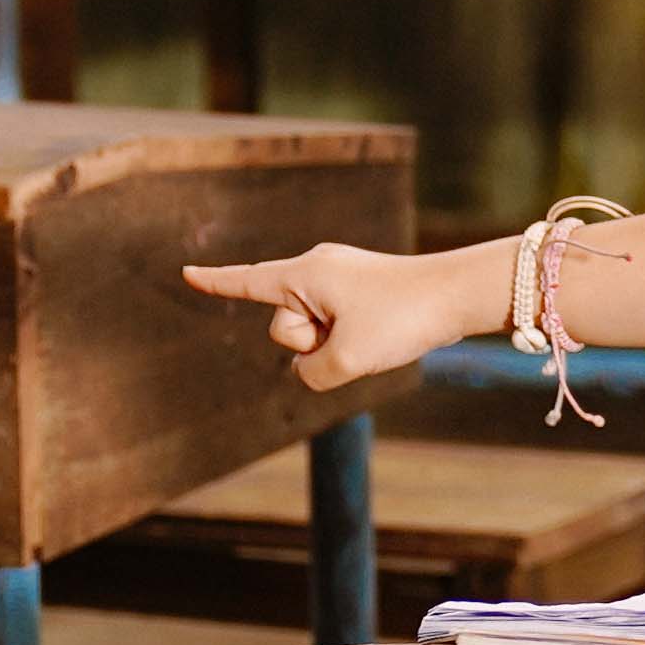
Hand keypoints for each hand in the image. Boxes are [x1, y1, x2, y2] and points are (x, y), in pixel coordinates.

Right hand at [182, 240, 494, 391]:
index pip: (248, 282)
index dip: (215, 283)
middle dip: (309, 344)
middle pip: (285, 327)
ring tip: (375, 332)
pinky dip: (349, 342)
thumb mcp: (347, 360)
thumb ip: (312, 374)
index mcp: (305, 274)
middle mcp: (317, 270)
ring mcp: (340, 280)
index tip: (186, 273)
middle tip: (355, 334)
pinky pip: (336, 330)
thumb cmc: (402, 317)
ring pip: (312, 335)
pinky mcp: (360, 293)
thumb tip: (311, 370)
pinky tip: (380, 332)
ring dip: (335, 347)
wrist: (458, 294)